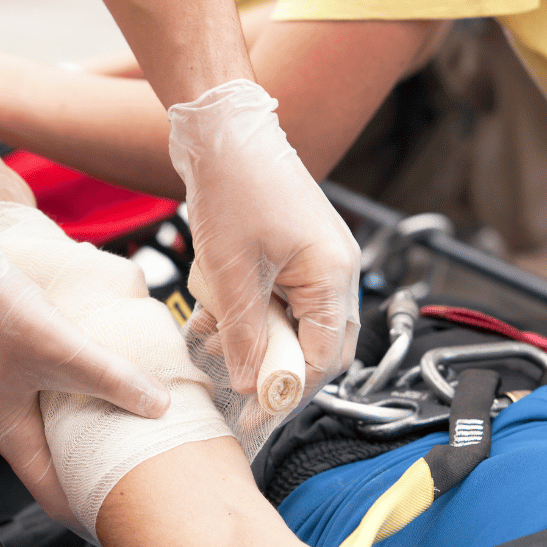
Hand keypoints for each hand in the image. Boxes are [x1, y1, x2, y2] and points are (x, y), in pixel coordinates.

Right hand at [0, 207, 170, 525]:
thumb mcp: (61, 349)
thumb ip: (112, 378)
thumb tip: (159, 405)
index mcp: (6, 434)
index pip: (52, 493)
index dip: (85, 508)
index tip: (117, 518)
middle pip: (45, 459)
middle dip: (83, 465)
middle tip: (124, 465)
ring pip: (35, 423)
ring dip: (69, 426)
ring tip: (108, 421)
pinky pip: (24, 394)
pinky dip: (52, 396)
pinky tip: (75, 375)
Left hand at [168, 79, 360, 400]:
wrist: (223, 131)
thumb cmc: (235, 187)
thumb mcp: (232, 273)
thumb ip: (244, 334)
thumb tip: (250, 383)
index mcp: (333, 275)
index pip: (323, 357)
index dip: (287, 392)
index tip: (255, 415)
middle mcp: (333, 270)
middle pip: (314, 345)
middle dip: (274, 370)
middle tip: (238, 391)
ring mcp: (313, 260)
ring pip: (291, 324)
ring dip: (255, 342)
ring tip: (215, 347)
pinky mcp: (290, 252)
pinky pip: (275, 299)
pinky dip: (248, 315)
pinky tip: (212, 320)